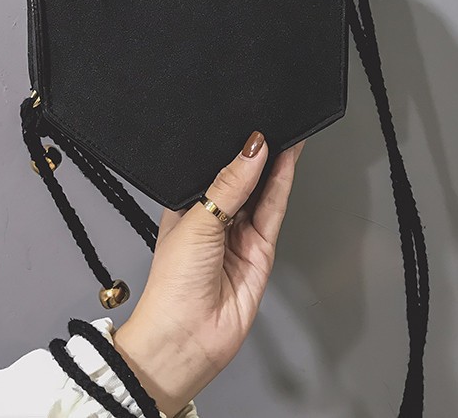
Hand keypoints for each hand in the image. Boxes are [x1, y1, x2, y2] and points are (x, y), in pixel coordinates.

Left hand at [112, 131, 303, 416]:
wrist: (186, 337)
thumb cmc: (172, 284)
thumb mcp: (196, 221)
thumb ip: (229, 184)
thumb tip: (251, 148)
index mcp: (188, 208)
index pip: (214, 170)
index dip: (230, 149)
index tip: (246, 123)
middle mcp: (215, 219)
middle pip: (242, 179)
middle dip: (256, 154)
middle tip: (270, 121)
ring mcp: (239, 235)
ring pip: (261, 191)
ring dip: (273, 164)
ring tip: (284, 131)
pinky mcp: (260, 249)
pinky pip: (273, 211)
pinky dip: (281, 185)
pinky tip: (285, 161)